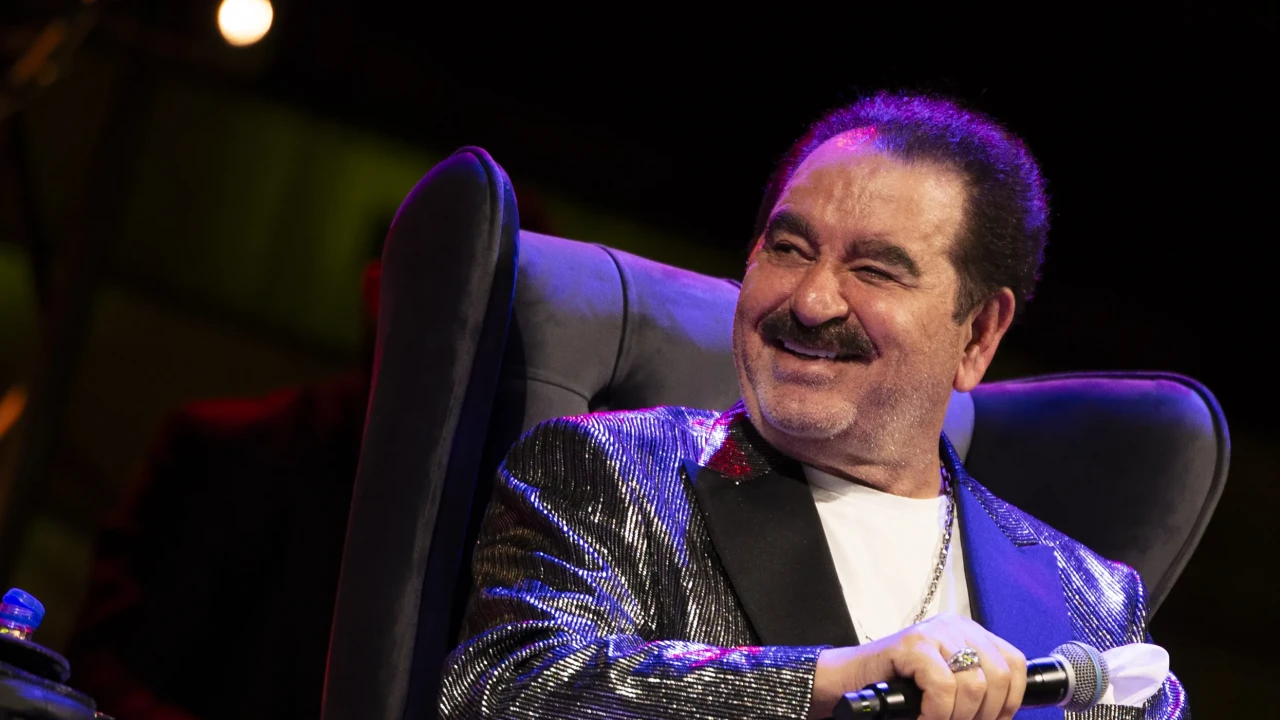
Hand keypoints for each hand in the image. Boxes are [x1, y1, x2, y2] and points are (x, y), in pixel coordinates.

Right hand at [807, 614, 1026, 719]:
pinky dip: (937, 712)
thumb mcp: (947, 688)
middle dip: (983, 715)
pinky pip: (943, 686)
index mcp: (971, 634)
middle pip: (1000, 676)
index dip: (1010, 703)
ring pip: (974, 684)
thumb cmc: (898, 690)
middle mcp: (957, 626)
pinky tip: (923, 717)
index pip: (1015, 665)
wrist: (849, 681)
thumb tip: (1003, 718)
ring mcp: (934, 632)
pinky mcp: (913, 643)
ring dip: (958, 717)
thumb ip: (974, 693)